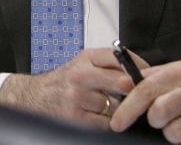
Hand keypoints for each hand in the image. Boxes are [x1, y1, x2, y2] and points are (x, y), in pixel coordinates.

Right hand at [0, 48, 145, 129]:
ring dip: (119, 110)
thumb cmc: (62, 81)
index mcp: (85, 58)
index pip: (119, 57)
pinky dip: (108, 123)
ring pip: (116, 107)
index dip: (138, 66)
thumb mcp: (82, 64)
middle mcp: (81, 75)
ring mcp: (78, 97)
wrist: (33, 97)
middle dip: (132, 92)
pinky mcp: (76, 117)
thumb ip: (106, 65)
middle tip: (139, 96)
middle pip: (122, 83)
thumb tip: (139, 73)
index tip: (147, 75)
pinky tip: (101, 117)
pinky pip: (106, 124)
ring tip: (112, 108)